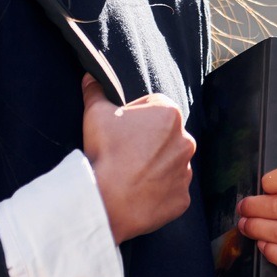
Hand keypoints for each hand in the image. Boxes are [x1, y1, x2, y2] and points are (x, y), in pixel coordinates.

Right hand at [83, 73, 195, 243]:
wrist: (109, 200)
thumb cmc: (105, 152)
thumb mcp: (95, 114)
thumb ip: (95, 91)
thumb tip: (90, 76)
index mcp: (169, 114)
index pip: (153, 106)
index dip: (134, 116)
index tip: (120, 130)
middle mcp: (186, 141)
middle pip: (165, 135)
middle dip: (148, 141)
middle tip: (124, 153)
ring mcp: (186, 171)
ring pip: (170, 163)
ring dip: (156, 166)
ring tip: (130, 174)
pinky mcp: (183, 198)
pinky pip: (172, 190)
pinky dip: (159, 192)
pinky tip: (139, 193)